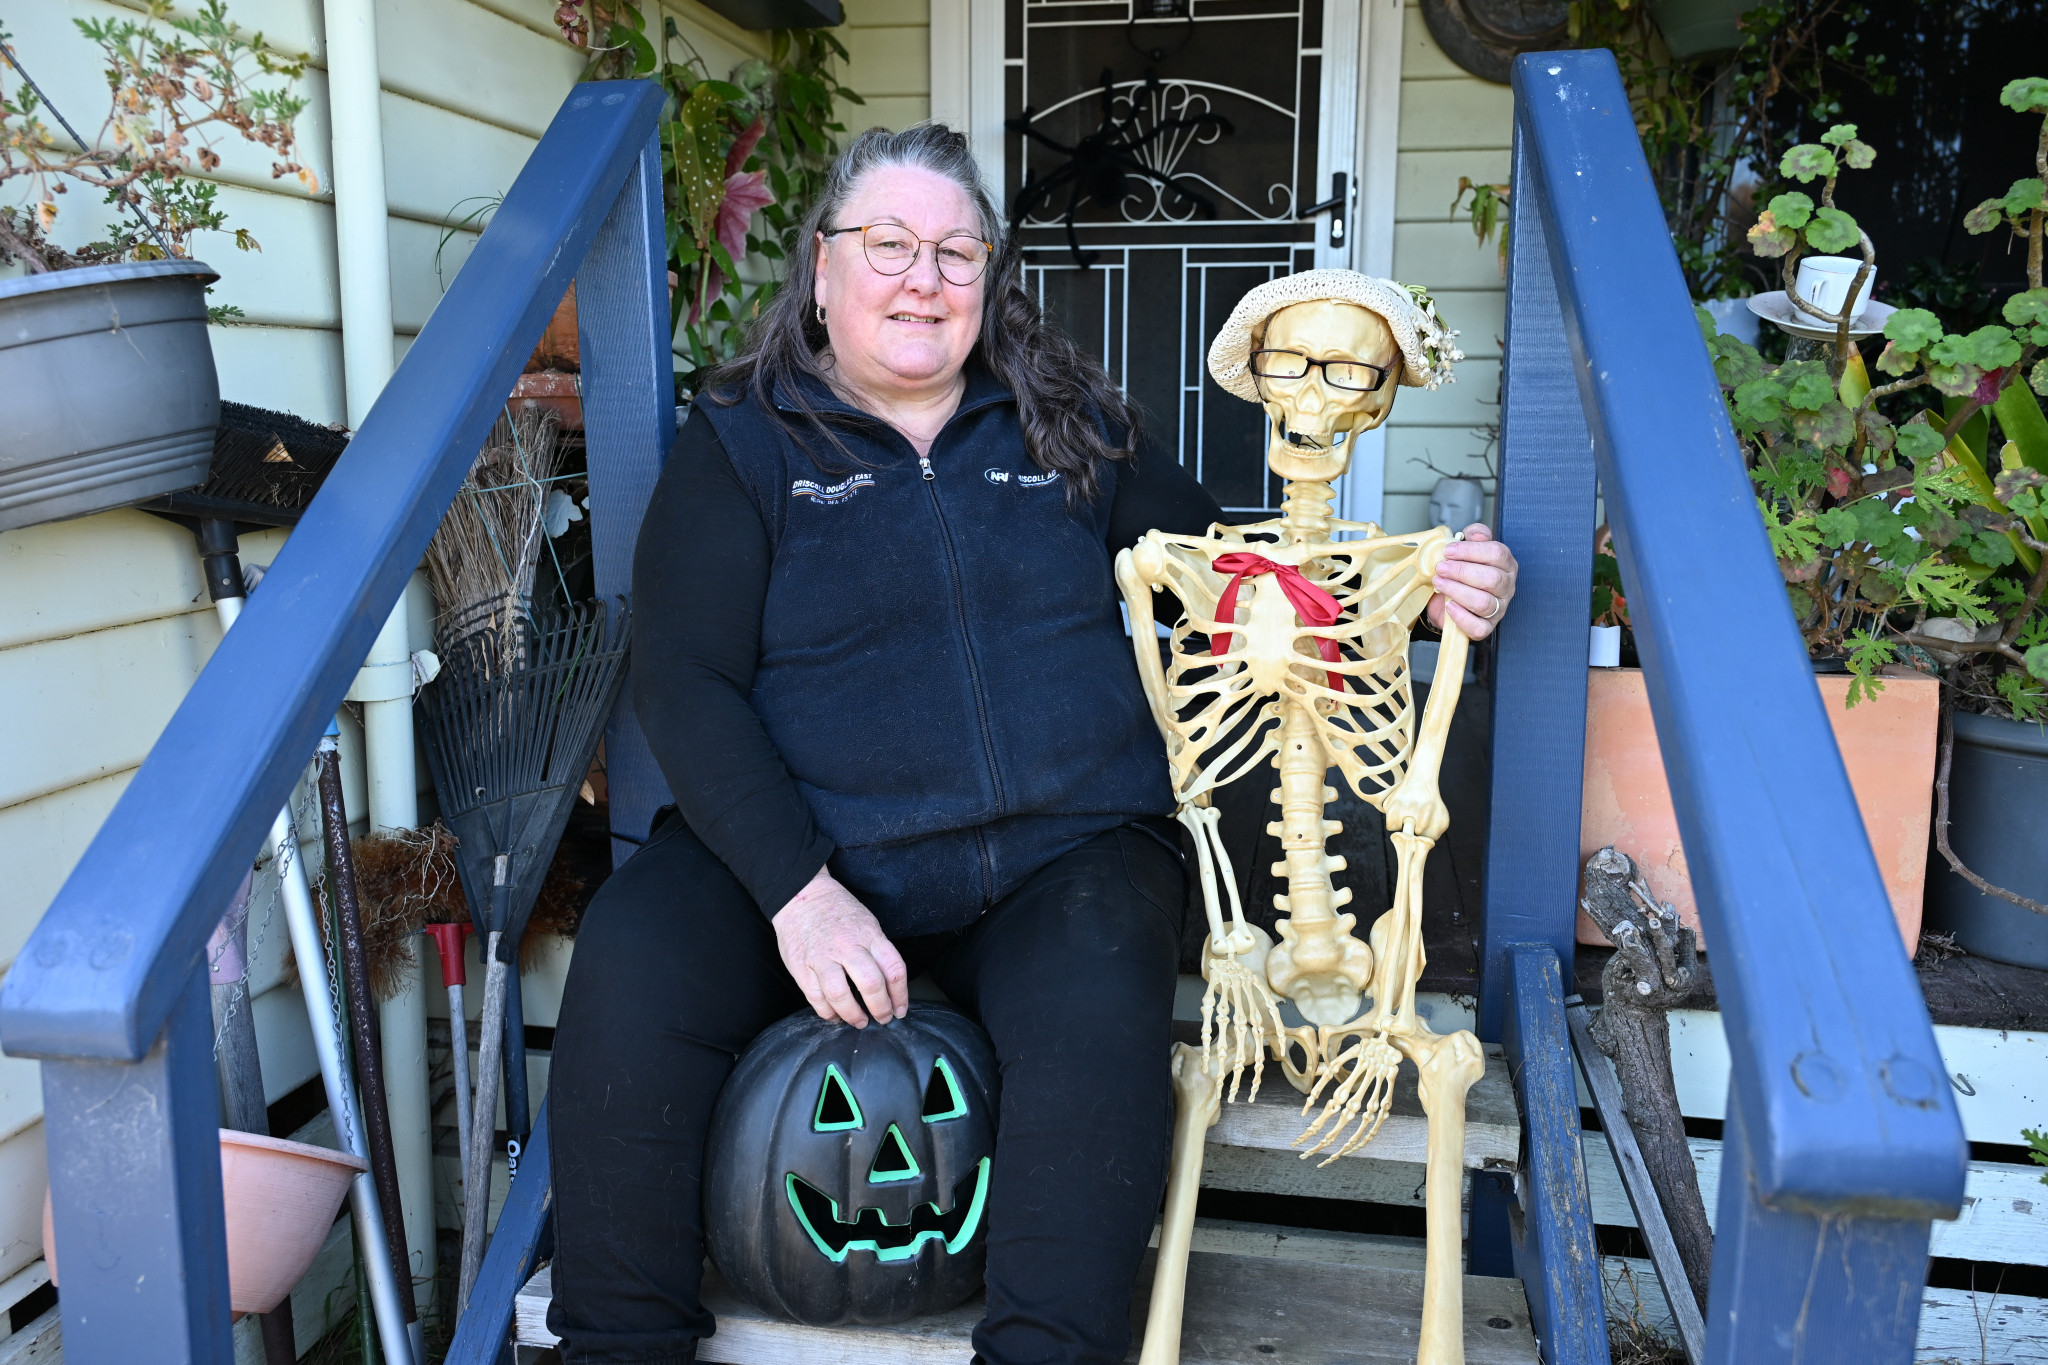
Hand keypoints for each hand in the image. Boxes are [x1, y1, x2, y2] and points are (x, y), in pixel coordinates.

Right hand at [773, 866, 908, 1027]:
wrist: (800, 896)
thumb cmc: (838, 911)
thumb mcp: (867, 923)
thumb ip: (877, 950)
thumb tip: (889, 985)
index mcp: (868, 935)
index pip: (893, 969)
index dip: (901, 995)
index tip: (900, 1009)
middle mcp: (847, 947)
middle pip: (870, 985)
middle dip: (881, 1009)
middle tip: (883, 1019)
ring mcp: (822, 958)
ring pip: (840, 996)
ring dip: (853, 1015)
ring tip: (860, 1021)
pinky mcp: (801, 967)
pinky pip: (816, 998)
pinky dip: (828, 1013)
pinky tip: (835, 1015)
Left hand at [1426, 524, 1517, 640]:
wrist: (1448, 599)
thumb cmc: (1462, 572)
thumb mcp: (1466, 550)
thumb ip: (1473, 537)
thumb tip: (1476, 535)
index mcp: (1505, 564)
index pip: (1497, 554)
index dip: (1471, 551)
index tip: (1448, 550)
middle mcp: (1506, 587)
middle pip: (1492, 579)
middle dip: (1462, 571)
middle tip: (1441, 568)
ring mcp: (1499, 608)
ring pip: (1484, 603)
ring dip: (1457, 591)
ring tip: (1439, 583)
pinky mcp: (1487, 627)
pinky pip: (1478, 627)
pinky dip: (1461, 617)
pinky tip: (1449, 605)